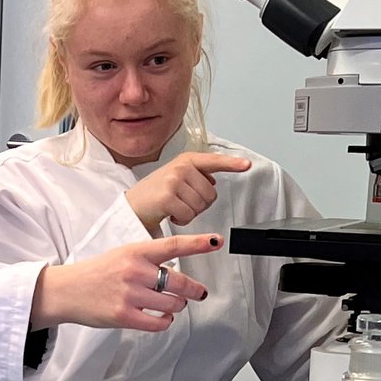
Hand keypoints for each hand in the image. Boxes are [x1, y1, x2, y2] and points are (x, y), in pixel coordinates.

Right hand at [30, 234, 222, 331]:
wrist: (66, 291)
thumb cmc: (96, 273)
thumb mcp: (121, 256)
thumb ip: (148, 260)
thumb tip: (175, 272)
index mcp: (135, 252)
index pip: (173, 245)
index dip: (198, 243)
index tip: (217, 242)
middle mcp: (134, 271)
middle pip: (179, 281)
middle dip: (194, 290)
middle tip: (200, 292)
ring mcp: (129, 294)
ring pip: (172, 304)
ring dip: (177, 307)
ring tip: (171, 306)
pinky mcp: (124, 316)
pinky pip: (158, 323)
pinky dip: (165, 322)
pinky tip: (162, 318)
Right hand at [125, 153, 251, 232]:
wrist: (133, 205)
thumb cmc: (155, 193)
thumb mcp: (176, 177)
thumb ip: (196, 176)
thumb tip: (213, 182)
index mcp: (186, 160)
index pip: (213, 161)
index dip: (232, 164)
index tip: (247, 164)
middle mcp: (181, 167)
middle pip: (211, 194)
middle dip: (199, 204)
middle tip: (182, 202)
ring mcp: (173, 180)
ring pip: (201, 205)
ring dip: (190, 212)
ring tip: (174, 206)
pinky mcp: (167, 197)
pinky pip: (189, 215)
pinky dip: (182, 220)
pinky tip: (170, 213)